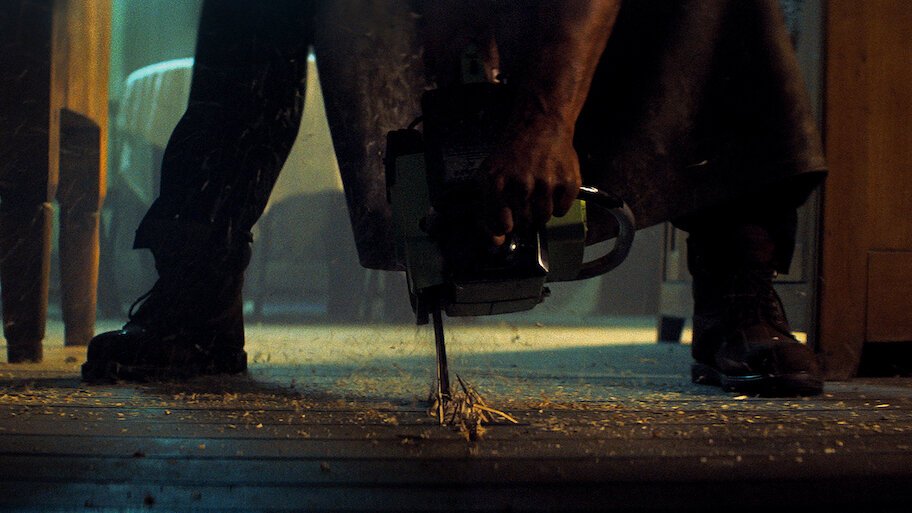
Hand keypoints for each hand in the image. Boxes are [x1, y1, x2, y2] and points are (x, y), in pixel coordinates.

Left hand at [481, 116, 581, 243]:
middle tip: (525, 198)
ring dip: (540, 211)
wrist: (539, 126)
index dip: (505, 225)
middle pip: (523, 223)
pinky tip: (552, 188)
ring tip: (538, 192)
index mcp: (497, 183)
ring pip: (542, 219)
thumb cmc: (512, 154)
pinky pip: (561, 211)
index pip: (500, 225)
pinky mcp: (567, 182)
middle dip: (523, 215)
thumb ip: (487, 209)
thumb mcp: (489, 174)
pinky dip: (558, 205)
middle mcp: (521, 184)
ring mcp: (546, 183)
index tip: (508, 220)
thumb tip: (497, 242)